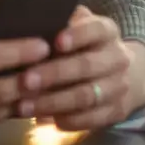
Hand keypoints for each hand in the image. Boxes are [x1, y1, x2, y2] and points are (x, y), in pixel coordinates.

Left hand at [16, 7, 137, 130]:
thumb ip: (58, 24)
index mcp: (107, 31)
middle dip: (54, 74)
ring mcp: (120, 86)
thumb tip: (28, 24)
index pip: (96, 29)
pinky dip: (66, 120)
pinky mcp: (117, 111)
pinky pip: (91, 119)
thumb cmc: (82, 46)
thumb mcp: (76, 27)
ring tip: (24, 106)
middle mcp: (118, 57)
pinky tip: (41, 119)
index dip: (77, 36)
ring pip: (86, 96)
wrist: (118, 74)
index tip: (55, 43)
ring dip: (53, 102)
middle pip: (87, 66)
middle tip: (25, 81)